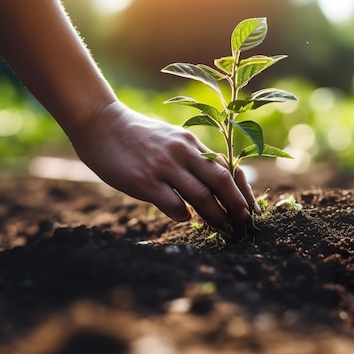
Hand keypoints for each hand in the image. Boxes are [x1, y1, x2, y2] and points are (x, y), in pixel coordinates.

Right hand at [68, 101, 258, 230]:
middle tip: (244, 224)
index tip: (252, 209)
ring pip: (202, 196)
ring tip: (225, 229)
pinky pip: (173, 205)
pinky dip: (183, 215)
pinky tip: (184, 219)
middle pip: (222, 182)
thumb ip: (190, 158)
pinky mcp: (145, 180)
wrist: (101, 124)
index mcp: (191, 143)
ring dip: (217, 217)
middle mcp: (182, 152)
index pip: (228, 167)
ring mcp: (164, 166)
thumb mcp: (170, 139)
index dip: (244, 190)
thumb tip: (211, 183)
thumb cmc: (137, 136)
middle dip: (237, 205)